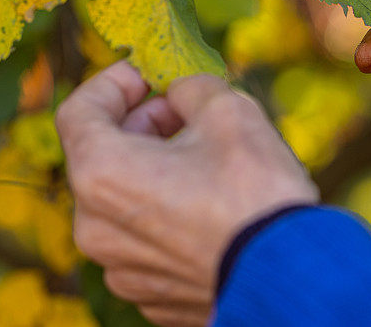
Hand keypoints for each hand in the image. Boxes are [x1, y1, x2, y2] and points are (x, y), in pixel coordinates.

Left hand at [55, 62, 317, 325]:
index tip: (147, 75)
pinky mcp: (150, 293)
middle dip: (140, 124)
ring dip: (153, 169)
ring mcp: (121, 268)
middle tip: (183, 112)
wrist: (292, 273)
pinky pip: (146, 239)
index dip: (112, 82)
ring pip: (124, 201)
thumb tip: (180, 93)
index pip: (78, 111)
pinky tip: (209, 205)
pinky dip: (166, 213)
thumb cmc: (254, 189)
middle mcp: (95, 228)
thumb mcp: (228, 109)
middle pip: (101, 157)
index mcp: (101, 175)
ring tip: (204, 158)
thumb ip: (190, 87)